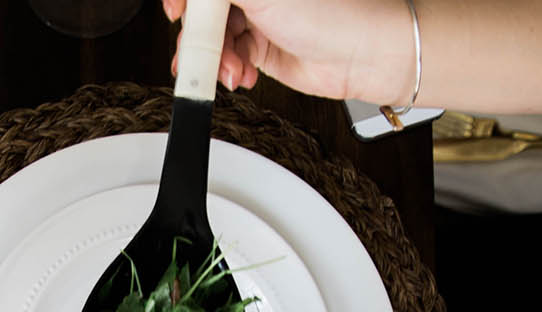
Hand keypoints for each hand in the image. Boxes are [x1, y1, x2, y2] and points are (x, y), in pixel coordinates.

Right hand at [161, 0, 416, 103]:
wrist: (365, 56)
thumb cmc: (332, 12)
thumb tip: (190, 1)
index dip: (184, 0)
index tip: (176, 11)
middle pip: (204, 9)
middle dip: (198, 33)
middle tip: (198, 50)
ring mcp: (258, 16)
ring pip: (213, 36)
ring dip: (215, 58)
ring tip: (230, 69)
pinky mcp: (261, 47)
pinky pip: (229, 57)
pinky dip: (230, 69)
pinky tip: (242, 75)